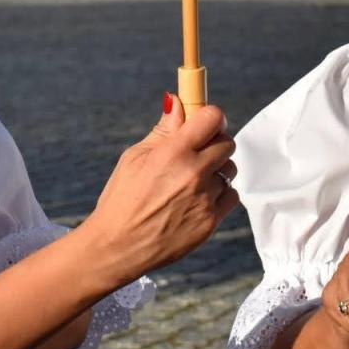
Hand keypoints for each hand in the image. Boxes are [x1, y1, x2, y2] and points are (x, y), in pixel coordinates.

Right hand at [81, 94, 237, 281]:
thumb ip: (162, 130)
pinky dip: (219, 194)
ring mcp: (205, 199)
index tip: (203, 122)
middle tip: (197, 151)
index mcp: (174, 153)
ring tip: (191, 181)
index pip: (212, 118)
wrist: (117, 247)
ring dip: (216, 170)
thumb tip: (177, 102)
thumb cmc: (121, 198)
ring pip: (229, 170)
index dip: (210, 117)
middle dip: (214, 142)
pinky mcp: (211, 222)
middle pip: (227, 143)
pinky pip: (230, 196)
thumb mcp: (134, 158)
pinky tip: (197, 199)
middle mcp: (194, 174)